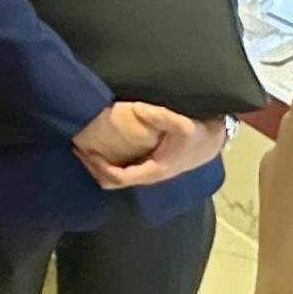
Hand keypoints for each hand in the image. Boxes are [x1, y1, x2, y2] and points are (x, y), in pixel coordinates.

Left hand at [77, 101, 223, 188]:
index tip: (84, 152)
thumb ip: (165, 117)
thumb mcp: (184, 124)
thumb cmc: (198, 134)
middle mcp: (149, 175)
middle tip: (78, 149)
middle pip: (114, 181)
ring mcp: (150, 173)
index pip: (118, 177)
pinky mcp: (151, 166)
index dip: (98, 167)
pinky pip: (124, 170)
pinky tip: (103, 146)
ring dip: (101, 165)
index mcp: (153, 170)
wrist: (215, 140)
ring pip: (118, 177)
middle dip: (94, 167)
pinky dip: (110, 162)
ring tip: (85, 148)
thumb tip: (142, 111)